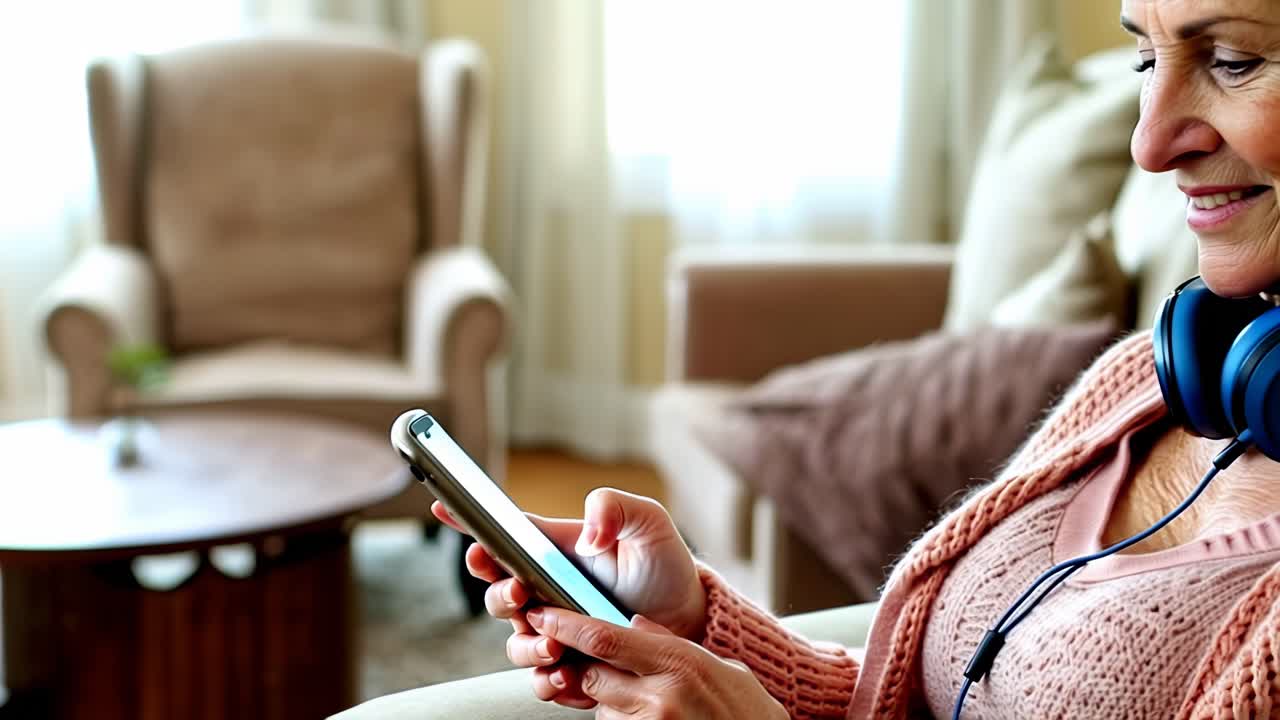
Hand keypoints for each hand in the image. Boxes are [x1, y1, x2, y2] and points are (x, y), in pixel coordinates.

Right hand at [431, 488, 706, 706]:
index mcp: (553, 551)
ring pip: (516, 642)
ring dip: (526, 644)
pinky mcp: (571, 664)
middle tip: (520, 592)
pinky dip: (547, 680)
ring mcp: (555, 630)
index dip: (467, 522)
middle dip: (499, 594)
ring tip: (555, 644)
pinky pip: (542, 679)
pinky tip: (567, 674)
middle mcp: (545, 591)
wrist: (689, 619)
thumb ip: (614, 507)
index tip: (446, 511)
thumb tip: (588, 534)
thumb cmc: (664, 565)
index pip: (501, 536)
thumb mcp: (648, 522)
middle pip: (497, 595)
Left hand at [526, 607, 787, 718]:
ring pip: (602, 710)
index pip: (604, 638)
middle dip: (588, 671)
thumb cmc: (750, 712)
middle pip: (591, 676)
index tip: (541, 614)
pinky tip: (655, 719)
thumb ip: (672, 644)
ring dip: (612, 704)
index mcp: (678, 662)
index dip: (565, 625)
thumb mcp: (720, 667)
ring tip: (653, 705)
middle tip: (606, 668)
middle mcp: (660, 697)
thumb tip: (635, 624)